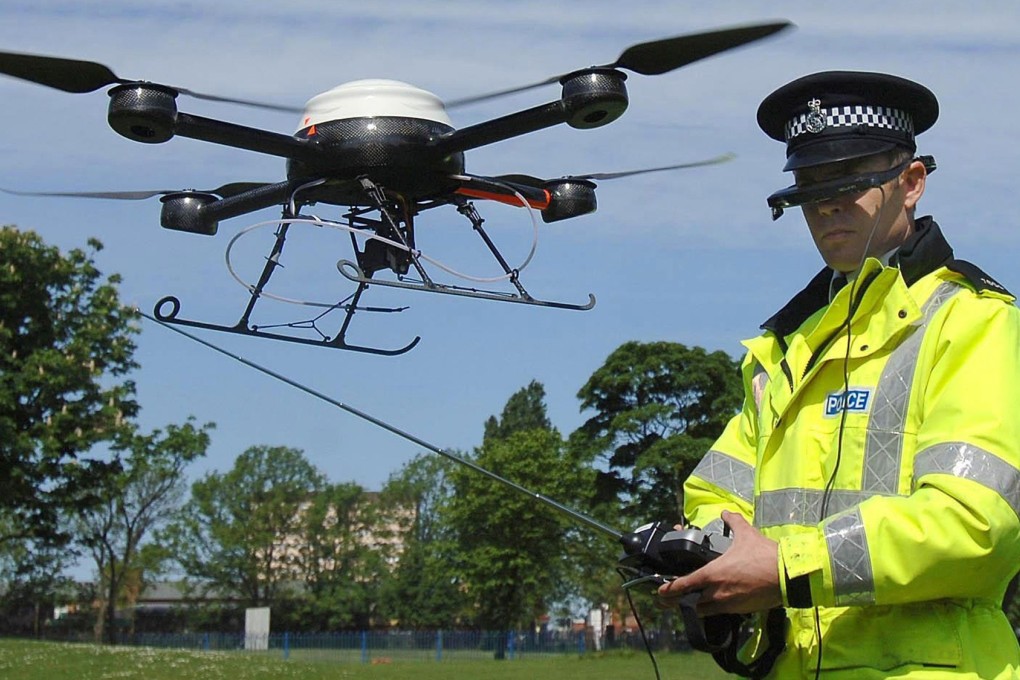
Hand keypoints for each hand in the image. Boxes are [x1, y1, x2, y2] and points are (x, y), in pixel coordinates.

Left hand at [656, 510, 781, 615]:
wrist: (788, 576)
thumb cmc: (764, 555)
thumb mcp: (746, 534)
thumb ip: (733, 521)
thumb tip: (726, 511)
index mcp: (712, 573)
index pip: (684, 584)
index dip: (670, 590)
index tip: (660, 592)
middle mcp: (716, 591)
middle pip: (691, 602)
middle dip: (680, 602)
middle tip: (671, 601)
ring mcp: (728, 603)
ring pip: (705, 610)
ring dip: (697, 606)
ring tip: (691, 602)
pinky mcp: (741, 610)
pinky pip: (721, 612)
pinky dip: (715, 609)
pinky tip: (715, 603)